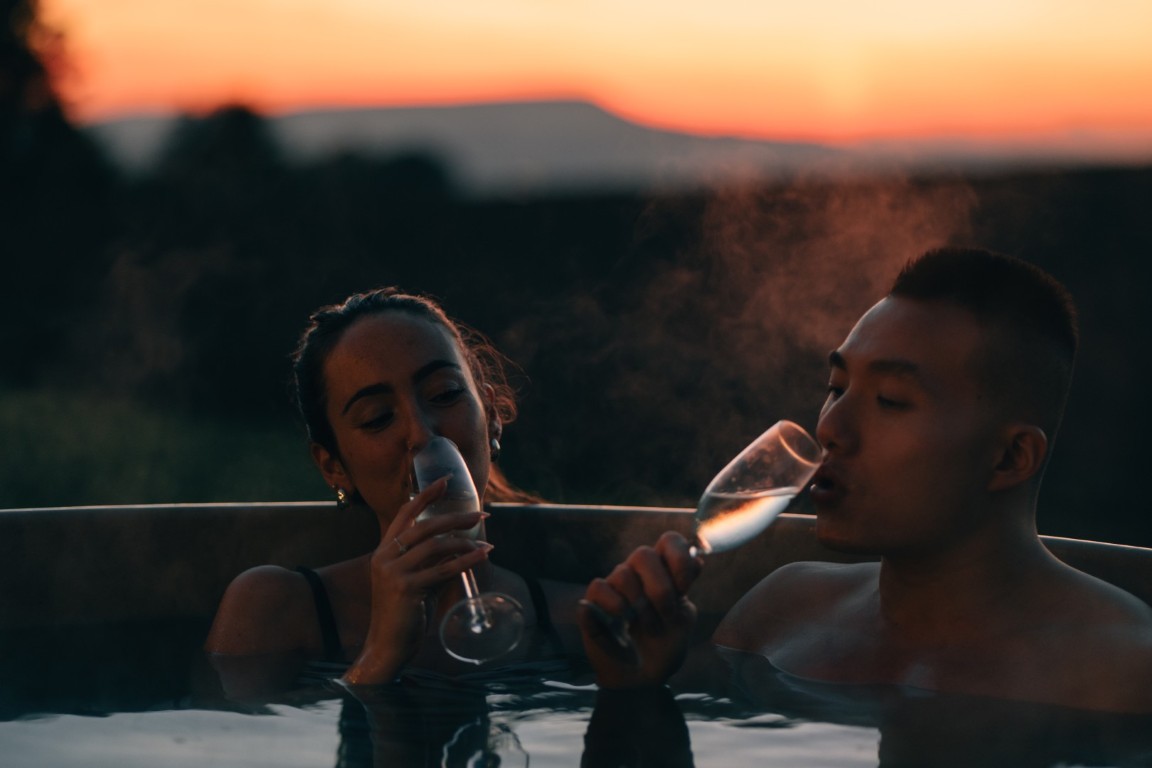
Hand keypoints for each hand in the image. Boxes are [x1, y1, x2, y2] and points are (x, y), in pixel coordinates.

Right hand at [343, 477, 491, 684]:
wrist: (386, 646)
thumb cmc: (403, 614)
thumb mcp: (415, 581)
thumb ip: (432, 563)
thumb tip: (461, 547)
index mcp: (384, 551)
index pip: (405, 514)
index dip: (425, 494)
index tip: (446, 480)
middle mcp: (385, 557)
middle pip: (425, 526)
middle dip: (456, 517)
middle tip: (481, 514)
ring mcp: (394, 573)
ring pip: (435, 546)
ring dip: (465, 541)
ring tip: (486, 541)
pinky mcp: (406, 589)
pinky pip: (442, 570)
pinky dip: (466, 560)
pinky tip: (482, 555)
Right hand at [578, 531, 701, 688]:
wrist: (643, 679)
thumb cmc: (664, 646)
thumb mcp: (684, 617)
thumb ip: (686, 588)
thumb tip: (698, 559)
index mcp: (662, 572)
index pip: (669, 541)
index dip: (678, 557)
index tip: (684, 587)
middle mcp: (637, 574)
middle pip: (643, 554)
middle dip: (660, 587)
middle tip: (666, 614)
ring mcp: (613, 587)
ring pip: (623, 574)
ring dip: (640, 606)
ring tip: (647, 628)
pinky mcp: (592, 604)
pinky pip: (599, 588)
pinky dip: (613, 606)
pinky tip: (621, 623)